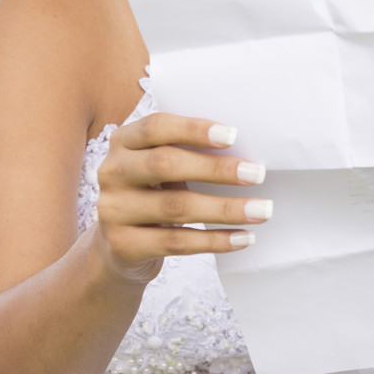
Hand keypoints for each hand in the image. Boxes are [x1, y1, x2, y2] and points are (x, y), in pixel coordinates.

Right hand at [94, 114, 272, 283]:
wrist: (119, 247)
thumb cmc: (155, 193)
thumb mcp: (160, 166)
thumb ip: (186, 151)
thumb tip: (246, 150)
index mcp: (123, 141)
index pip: (156, 127)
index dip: (194, 129)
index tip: (233, 136)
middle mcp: (112, 171)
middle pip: (166, 164)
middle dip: (217, 169)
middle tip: (257, 174)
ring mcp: (112, 210)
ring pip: (176, 207)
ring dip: (225, 209)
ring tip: (262, 210)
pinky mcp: (122, 246)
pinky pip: (176, 243)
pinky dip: (215, 240)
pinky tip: (244, 237)